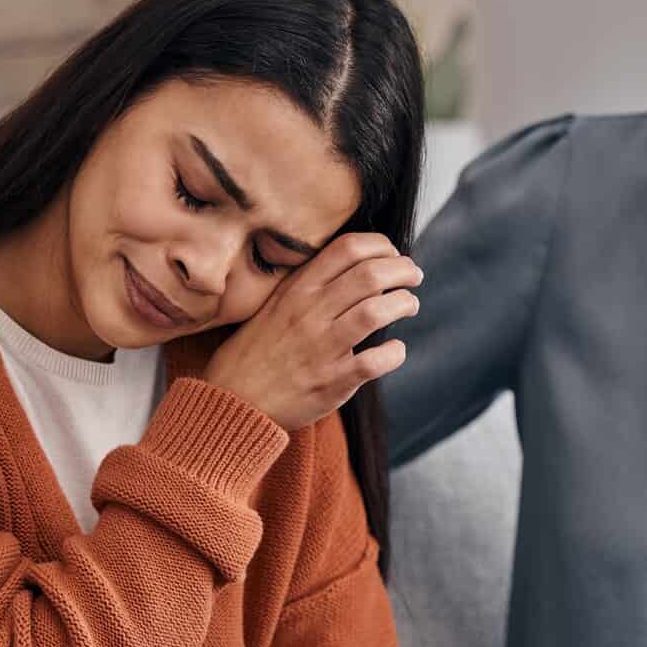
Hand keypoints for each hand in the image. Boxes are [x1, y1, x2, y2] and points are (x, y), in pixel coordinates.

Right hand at [204, 233, 421, 430]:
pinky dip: (394, 352)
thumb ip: (309, 285)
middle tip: (413, 276)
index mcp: (297, 289)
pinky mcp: (332, 381)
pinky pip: (375, 361)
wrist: (233, 400)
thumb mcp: (273, 305)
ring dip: (403, 304)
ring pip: (375, 312)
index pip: (347, 248)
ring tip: (409, 305)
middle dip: (402, 270)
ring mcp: (321, 347)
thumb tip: (354, 266)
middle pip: (370, 275)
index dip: (381, 246)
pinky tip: (395, 349)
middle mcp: (309, 313)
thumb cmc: (257, 351)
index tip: (393, 255)